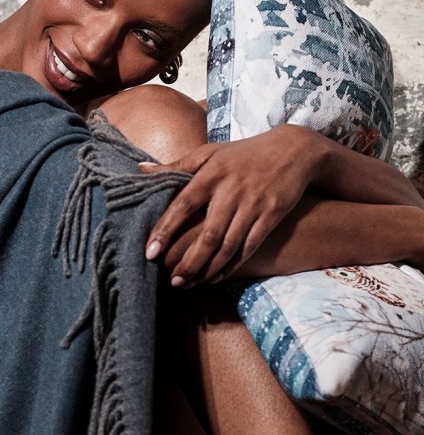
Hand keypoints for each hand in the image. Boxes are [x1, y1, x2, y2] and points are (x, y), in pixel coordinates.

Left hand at [139, 124, 323, 285]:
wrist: (294, 150)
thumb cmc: (242, 154)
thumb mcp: (209, 153)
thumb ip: (176, 166)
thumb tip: (140, 169)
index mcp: (211, 175)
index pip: (182, 205)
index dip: (165, 229)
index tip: (150, 252)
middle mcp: (231, 191)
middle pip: (208, 234)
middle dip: (189, 261)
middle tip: (172, 280)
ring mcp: (253, 204)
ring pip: (228, 245)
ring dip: (208, 268)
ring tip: (190, 283)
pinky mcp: (272, 214)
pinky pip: (249, 246)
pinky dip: (233, 264)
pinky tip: (217, 276)